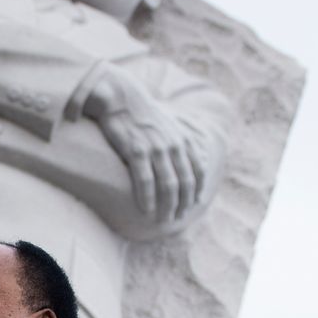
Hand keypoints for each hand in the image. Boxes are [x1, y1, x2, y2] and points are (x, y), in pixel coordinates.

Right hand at [84, 69, 205, 221]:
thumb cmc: (141, 112)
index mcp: (183, 139)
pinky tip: (146, 211)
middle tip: (177, 219)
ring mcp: (156, 149)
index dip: (197, 190)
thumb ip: (181, 139)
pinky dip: (147, 198)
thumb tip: (190, 153)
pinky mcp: (136, 152)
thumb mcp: (169, 122)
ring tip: (163, 220)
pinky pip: (145, 181)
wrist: (120, 96)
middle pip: (184, 182)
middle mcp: (173, 145)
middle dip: (183, 203)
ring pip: (168, 185)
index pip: (197, 170)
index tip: (192, 204)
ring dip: (167, 206)